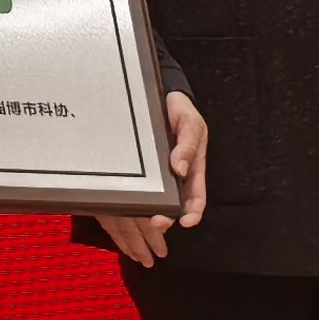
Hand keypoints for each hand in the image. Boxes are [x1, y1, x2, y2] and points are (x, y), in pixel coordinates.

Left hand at [101, 93, 213, 265]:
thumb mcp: (192, 125)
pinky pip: (137, 184)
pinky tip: (122, 204)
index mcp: (193, 170)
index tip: (187, 221)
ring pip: (154, 199)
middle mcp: (176, 176)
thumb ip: (188, 145)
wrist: (164, 97)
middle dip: (168, 217)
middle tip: (156, 222)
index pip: (196, 197)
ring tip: (141, 220)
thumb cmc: (183, 113)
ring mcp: (158, 173)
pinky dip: (132, 196)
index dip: (194, 212)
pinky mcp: (141, 167)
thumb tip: (180, 169)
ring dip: (148, 212)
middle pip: (173, 204)